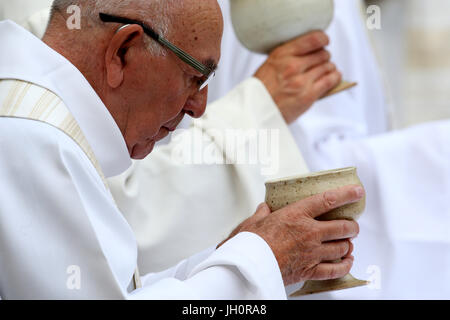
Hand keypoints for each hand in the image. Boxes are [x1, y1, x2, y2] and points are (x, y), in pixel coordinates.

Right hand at [219, 185, 362, 285]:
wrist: (248, 267)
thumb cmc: (250, 243)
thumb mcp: (253, 221)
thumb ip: (262, 213)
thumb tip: (264, 209)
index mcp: (296, 215)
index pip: (328, 200)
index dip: (346, 194)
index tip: (357, 192)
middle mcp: (309, 233)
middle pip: (342, 227)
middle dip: (352, 226)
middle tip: (352, 225)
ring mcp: (312, 252)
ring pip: (342, 248)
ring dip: (348, 245)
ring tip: (348, 242)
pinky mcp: (310, 270)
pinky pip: (335, 270)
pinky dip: (345, 266)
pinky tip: (347, 261)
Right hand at [254, 31, 341, 123]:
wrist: (254, 111)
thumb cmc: (261, 90)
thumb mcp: (269, 65)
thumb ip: (287, 56)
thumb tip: (311, 52)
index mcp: (281, 55)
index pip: (312, 39)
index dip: (322, 38)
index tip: (324, 41)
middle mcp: (292, 66)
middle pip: (322, 53)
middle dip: (324, 56)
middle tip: (322, 60)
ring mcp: (301, 81)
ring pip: (327, 66)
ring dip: (329, 67)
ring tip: (327, 69)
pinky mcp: (308, 95)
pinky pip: (330, 80)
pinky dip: (335, 77)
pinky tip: (335, 76)